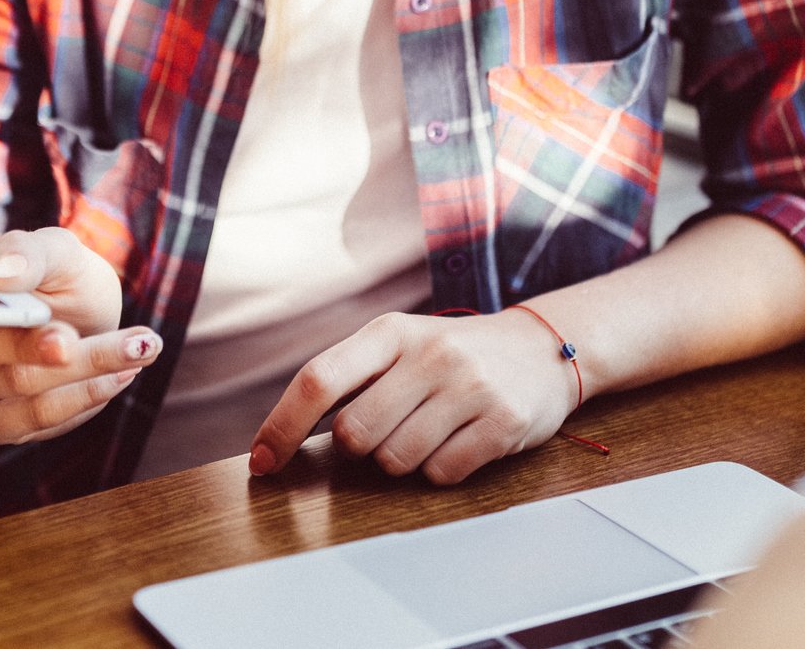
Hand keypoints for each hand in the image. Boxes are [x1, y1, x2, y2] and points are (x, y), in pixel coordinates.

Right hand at [0, 227, 160, 444]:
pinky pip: (38, 421)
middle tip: (72, 337)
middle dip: (33, 346)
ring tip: (139, 345)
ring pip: (20, 389)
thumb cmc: (58, 276)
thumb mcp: (56, 251)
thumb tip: (1, 274)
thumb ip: (29, 252)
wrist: (86, 313)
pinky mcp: (1, 426)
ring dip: (84, 369)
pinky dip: (85, 396)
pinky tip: (122, 373)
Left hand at [248, 310, 575, 484]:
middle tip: (391, 426)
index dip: (282, 425)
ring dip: (402, 460)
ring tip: (430, 430)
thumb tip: (279, 436)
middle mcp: (430, 353)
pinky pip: (442, 474)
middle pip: (354, 433)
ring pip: (395, 460)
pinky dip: (440, 470)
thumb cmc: (452, 355)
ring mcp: (469, 387)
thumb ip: (350, 378)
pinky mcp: (503, 422)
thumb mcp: (402, 344)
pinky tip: (459, 441)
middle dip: (362, 445)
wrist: (541, 348)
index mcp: (391, 331)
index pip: (319, 379)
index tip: (263, 461)